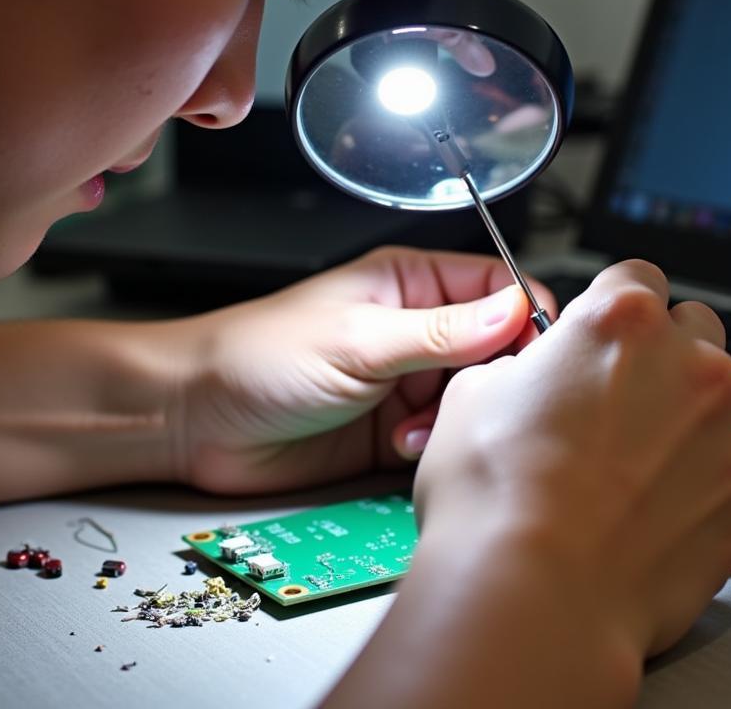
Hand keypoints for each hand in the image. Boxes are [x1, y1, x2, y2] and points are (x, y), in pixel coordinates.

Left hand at [168, 246, 553, 493]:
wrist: (198, 420)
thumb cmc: (260, 355)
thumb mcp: (358, 339)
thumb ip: (442, 332)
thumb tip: (517, 310)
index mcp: (409, 282)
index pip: (498, 286)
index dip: (524, 317)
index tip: (533, 354)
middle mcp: (415, 329)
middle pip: (495, 348)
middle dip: (491, 377)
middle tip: (472, 398)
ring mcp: (404, 380)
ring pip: (473, 397)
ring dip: (458, 416)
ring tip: (419, 426)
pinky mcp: (392, 429)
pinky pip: (442, 436)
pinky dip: (435, 445)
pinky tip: (403, 447)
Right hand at [412, 259, 730, 662]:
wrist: (532, 597)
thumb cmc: (495, 494)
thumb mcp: (471, 394)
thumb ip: (519, 366)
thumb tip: (527, 376)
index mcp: (621, 321)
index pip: (636, 276)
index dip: (608, 304)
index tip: (595, 332)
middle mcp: (690, 369)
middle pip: (692, 332)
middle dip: (657, 354)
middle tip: (606, 397)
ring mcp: (726, 442)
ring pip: (710, 410)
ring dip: (673, 424)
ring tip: (611, 472)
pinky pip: (717, 481)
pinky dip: (685, 490)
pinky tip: (630, 518)